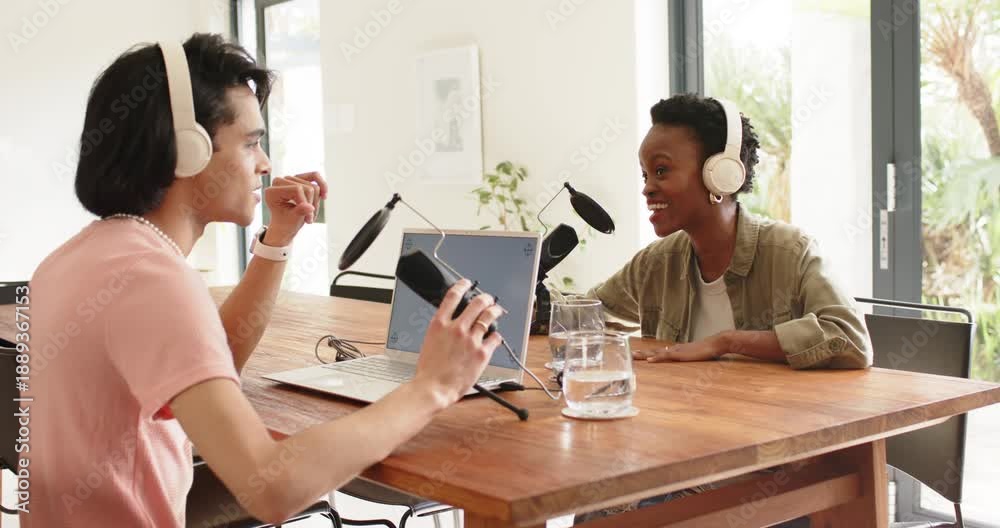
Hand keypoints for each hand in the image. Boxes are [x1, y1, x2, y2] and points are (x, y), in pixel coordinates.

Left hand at [263, 172, 328, 245]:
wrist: (285, 224)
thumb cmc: (286, 223)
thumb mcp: (292, 220)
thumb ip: (300, 212)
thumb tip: (309, 207)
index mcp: (272, 191)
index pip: (297, 189)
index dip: (306, 203)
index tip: (308, 219)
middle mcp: (279, 182)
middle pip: (307, 187)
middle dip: (311, 204)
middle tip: (309, 218)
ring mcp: (288, 179)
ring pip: (313, 185)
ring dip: (316, 202)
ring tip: (310, 213)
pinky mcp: (298, 178)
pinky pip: (314, 176)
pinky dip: (322, 186)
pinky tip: (324, 196)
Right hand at [412, 280, 504, 408]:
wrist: (433, 388)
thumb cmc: (429, 370)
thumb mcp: (430, 341)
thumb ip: (442, 330)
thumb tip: (451, 324)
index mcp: (440, 324)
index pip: (453, 296)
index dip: (462, 286)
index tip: (466, 283)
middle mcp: (457, 329)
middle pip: (476, 303)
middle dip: (484, 298)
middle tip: (487, 298)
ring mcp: (471, 340)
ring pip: (488, 316)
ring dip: (494, 310)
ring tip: (496, 309)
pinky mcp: (482, 353)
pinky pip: (495, 338)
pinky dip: (496, 336)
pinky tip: (496, 336)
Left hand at [634, 333, 726, 362]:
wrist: (715, 343)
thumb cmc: (706, 350)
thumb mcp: (692, 356)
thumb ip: (684, 357)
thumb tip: (675, 358)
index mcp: (674, 350)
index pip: (656, 352)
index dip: (646, 354)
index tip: (635, 356)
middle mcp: (672, 349)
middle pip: (652, 351)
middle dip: (640, 354)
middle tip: (628, 355)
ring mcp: (676, 351)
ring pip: (656, 353)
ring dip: (644, 355)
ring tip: (632, 357)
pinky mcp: (681, 354)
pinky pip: (666, 356)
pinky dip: (657, 358)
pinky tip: (649, 360)